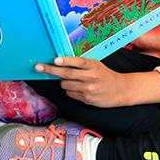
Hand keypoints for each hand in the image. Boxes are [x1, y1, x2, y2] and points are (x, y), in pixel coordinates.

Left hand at [35, 56, 159, 107]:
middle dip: (50, 70)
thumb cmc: (104, 74)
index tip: (55, 60)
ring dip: (63, 81)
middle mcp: (91, 77)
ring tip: (71, 80)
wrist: (121, 90)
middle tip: (38, 67)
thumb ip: (81, 64)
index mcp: (93, 65)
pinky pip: (70, 94)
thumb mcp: (96, 65)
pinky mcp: (87, 99)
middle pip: (67, 74)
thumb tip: (60, 61)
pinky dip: (69, 90)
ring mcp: (88, 90)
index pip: (78, 62)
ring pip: (65, 85)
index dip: (66, 61)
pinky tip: (78, 88)